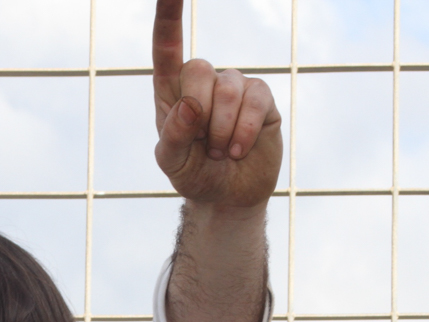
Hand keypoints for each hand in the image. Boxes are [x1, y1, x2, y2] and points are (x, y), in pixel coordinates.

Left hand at [153, 0, 282, 210]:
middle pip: (198, 69)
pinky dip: (244, 132)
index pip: (166, 47)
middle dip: (200, 112)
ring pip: (229, 89)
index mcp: (172, 91)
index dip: (168, 16)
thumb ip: (174, 135)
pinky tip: (239, 151)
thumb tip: (191, 106)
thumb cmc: (194, 174)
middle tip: (203, 144)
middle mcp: (203, 82)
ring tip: (221, 152)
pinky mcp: (262, 100)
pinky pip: (255, 101)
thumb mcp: (173, 162)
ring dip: (223, 130)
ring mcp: (235, 88)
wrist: (228, 196)